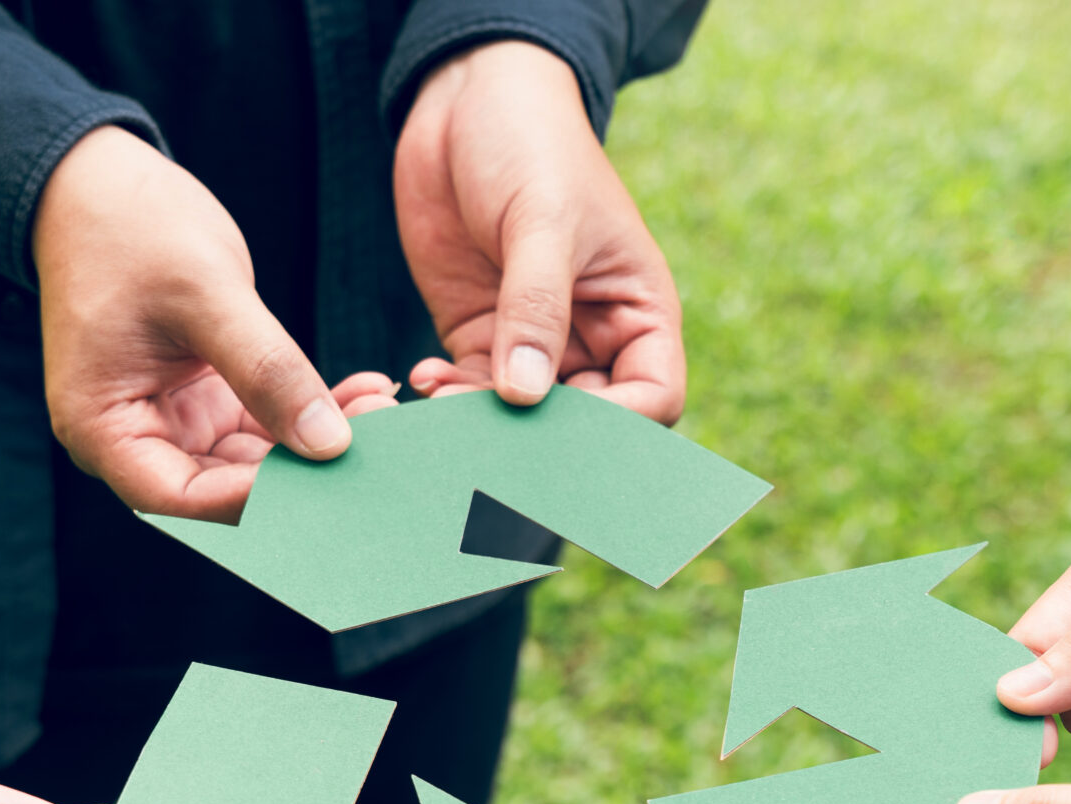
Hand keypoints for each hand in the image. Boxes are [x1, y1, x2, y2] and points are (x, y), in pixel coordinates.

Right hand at [35, 126, 398, 520]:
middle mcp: (136, 440)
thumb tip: (329, 444)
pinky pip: (267, 427)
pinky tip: (362, 391)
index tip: (329, 471)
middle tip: (376, 441)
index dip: (258, 499)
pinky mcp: (208, 401)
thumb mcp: (204, 293)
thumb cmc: (129, 228)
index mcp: (103, 429)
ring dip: (317, 444)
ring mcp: (175, 422)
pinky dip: (312, 413)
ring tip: (379, 409)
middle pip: (226, 490)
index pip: (184, 498)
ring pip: (257, 463)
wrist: (102, 183)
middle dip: (301, 473)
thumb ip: (267, 369)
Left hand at [395, 41, 685, 422]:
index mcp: (638, 313)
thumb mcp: (543, 220)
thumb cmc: (532, 143)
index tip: (558, 427)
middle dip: (537, 437)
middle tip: (484, 437)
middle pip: (583, 425)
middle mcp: (594, 340)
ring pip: (519, 419)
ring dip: (477, 424)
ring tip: (436, 402)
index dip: (618, 430)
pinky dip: (444, 400)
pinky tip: (419, 380)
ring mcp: (533, 344)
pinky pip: (468, 394)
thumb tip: (524, 395)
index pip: (651, 401)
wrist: (468, 98)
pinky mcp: (478, 336)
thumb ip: (535, 306)